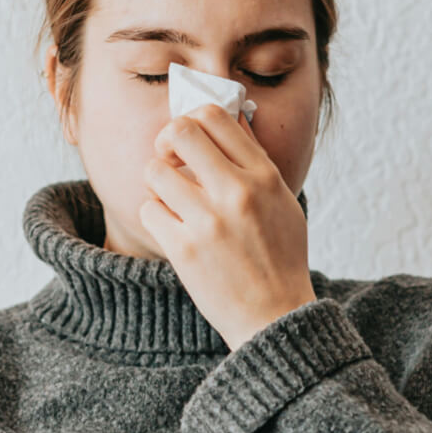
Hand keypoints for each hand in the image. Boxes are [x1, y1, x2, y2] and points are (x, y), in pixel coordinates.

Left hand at [140, 103, 317, 351]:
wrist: (275, 317)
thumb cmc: (280, 258)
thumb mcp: (282, 201)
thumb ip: (256, 160)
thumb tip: (231, 116)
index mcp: (264, 176)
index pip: (215, 115)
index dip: (192, 120)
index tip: (188, 142)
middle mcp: (237, 192)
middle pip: (180, 132)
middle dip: (166, 142)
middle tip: (169, 162)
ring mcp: (209, 221)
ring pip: (155, 171)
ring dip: (158, 184)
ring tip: (172, 202)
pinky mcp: (184, 249)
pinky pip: (148, 210)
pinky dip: (156, 216)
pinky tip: (172, 229)